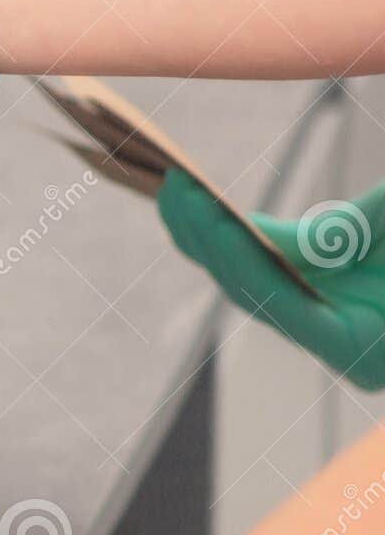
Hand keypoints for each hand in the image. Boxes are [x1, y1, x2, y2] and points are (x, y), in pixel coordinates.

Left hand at [158, 171, 384, 389]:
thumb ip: (359, 232)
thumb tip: (279, 244)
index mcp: (363, 349)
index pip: (287, 307)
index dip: (247, 261)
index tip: (211, 216)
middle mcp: (333, 343)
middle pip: (252, 292)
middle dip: (209, 239)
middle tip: (174, 187)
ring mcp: (320, 319)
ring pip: (245, 278)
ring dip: (204, 233)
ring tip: (172, 185)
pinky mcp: (315, 293)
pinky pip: (260, 263)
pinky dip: (231, 231)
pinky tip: (198, 199)